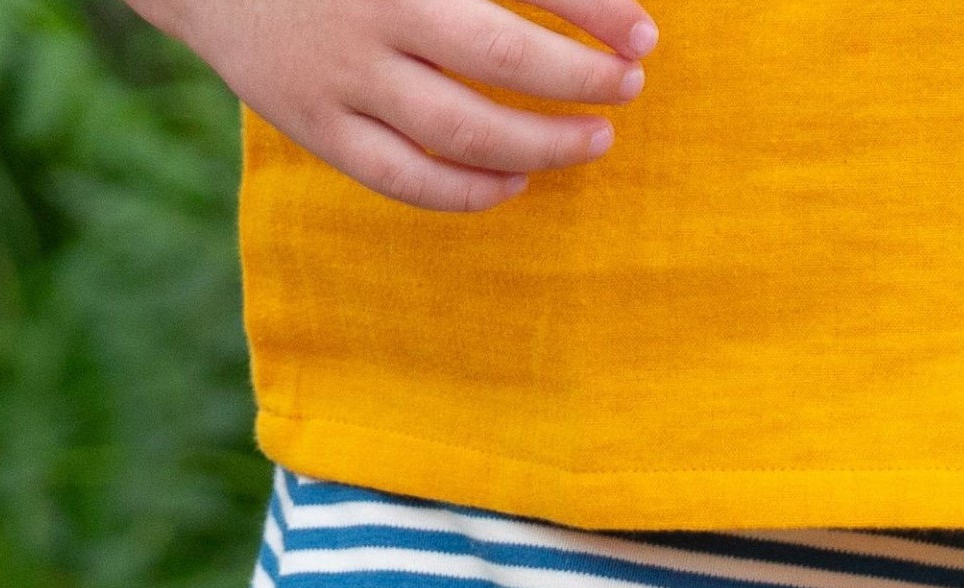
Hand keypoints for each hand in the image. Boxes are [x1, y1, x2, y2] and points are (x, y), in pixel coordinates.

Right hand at [125, 0, 658, 211]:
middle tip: (629, 86)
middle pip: (502, 59)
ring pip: (464, 132)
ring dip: (543, 144)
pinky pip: (408, 181)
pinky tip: (516, 184)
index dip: (594, 10)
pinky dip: (471, 192)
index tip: (645, 34)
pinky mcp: (318, 128)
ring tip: (593, 140)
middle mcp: (374, 12)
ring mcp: (343, 77)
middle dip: (580, 79)